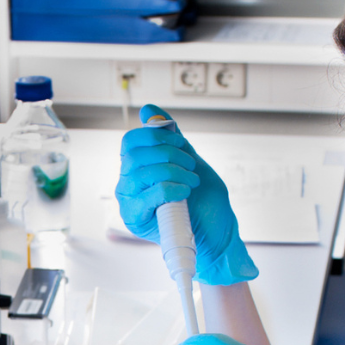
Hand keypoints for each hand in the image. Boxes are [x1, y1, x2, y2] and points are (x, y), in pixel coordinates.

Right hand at [116, 106, 258, 284]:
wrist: (217, 235)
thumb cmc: (204, 202)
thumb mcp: (190, 161)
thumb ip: (171, 138)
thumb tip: (149, 109)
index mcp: (137, 167)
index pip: (130, 141)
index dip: (154, 135)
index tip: (180, 142)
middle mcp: (128, 183)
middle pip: (134, 154)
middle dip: (169, 153)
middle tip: (190, 165)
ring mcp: (128, 201)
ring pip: (140, 172)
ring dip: (174, 171)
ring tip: (192, 181)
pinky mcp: (134, 218)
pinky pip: (147, 194)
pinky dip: (171, 188)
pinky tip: (185, 192)